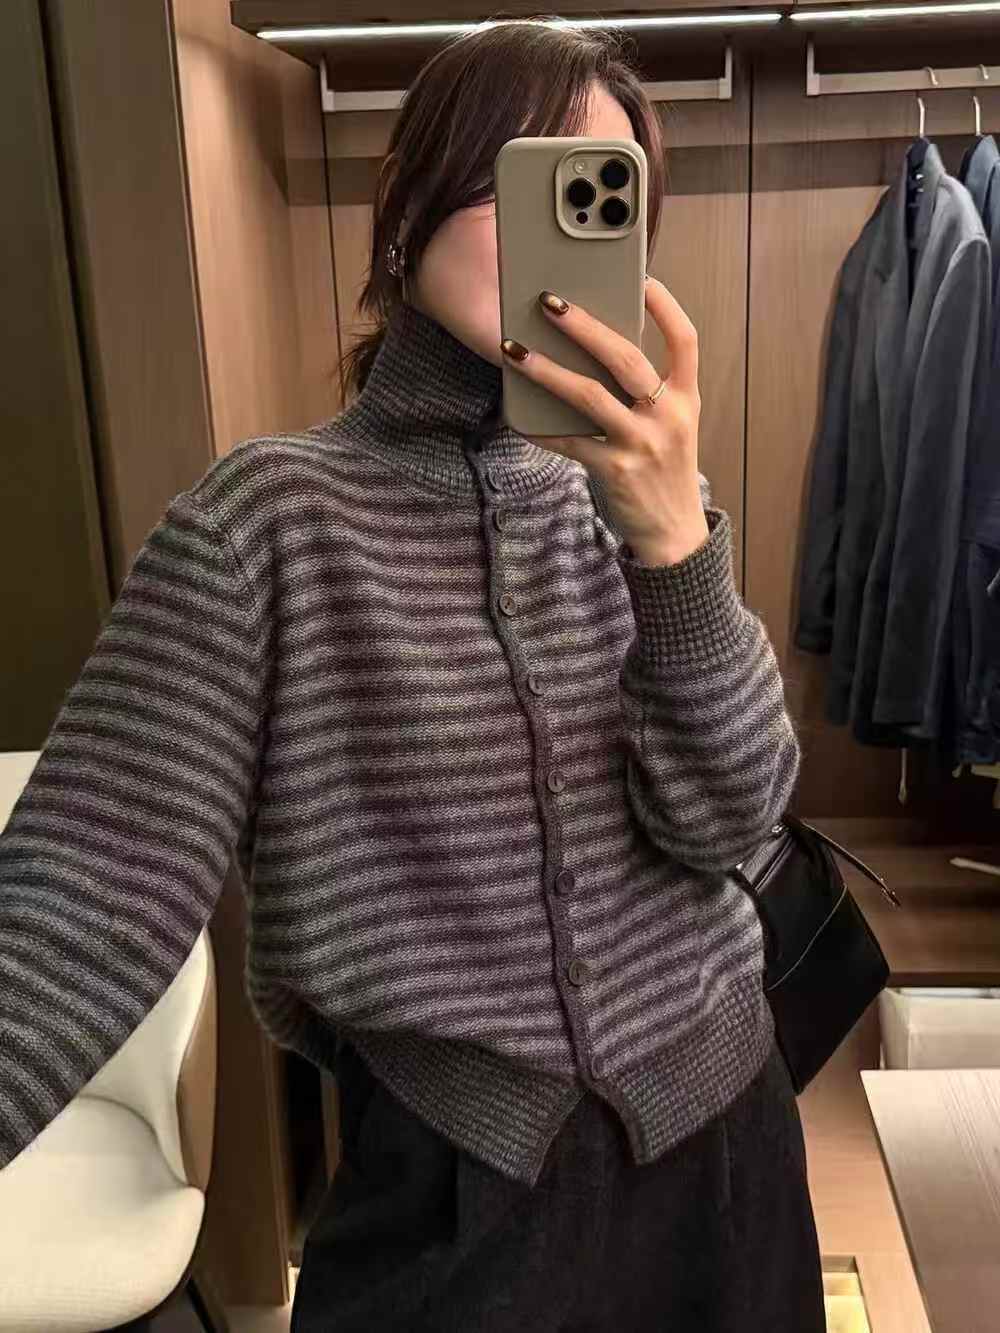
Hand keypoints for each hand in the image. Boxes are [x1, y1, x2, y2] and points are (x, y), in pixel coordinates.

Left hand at [500, 277, 708, 566]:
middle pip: (627, 358)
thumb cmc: (664, 472)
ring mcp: (642, 444)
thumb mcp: (672, 427)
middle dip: (585, 326)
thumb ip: (647, 394)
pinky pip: (568, 441)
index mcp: (687, 399)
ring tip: (514, 349)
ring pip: (589, 395)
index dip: (665, 306)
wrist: (673, 534)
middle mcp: (668, 417)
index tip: (642, 276)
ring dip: (547, 369)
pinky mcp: (614, 471)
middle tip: (549, 301)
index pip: (685, 341)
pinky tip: (517, 415)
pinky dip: (540, 427)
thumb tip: (594, 354)